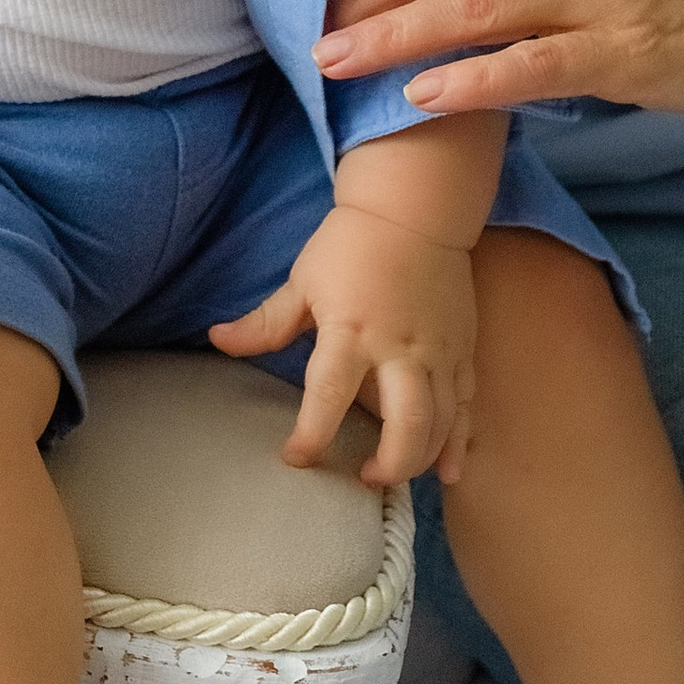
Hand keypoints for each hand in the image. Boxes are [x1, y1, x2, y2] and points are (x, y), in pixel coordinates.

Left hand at [209, 205, 478, 489]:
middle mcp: (400, 348)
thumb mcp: (303, 280)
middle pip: (406, 424)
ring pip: (441, 422)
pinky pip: (467, 405)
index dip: (311, 436)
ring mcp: (438, 351)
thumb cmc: (352, 244)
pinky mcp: (462, 349)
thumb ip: (266, 322)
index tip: (294, 457)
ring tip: (393, 475)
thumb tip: (216, 339)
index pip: (328, 396)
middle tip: (363, 476)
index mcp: (352, 331)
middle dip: (388, 464)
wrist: (415, 208)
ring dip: (421, 458)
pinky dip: (460, 441)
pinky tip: (450, 471)